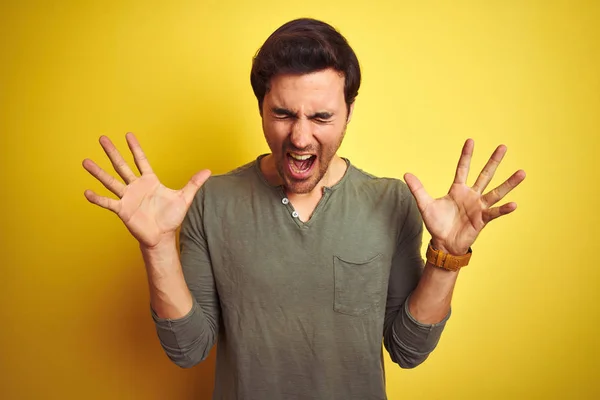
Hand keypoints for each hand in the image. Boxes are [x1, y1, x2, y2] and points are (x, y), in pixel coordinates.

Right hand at [82, 133, 210, 247]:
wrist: (162, 237)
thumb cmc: (171, 218)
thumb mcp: (184, 198)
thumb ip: (194, 184)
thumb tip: (208, 171)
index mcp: (150, 181)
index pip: (141, 160)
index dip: (135, 148)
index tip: (128, 134)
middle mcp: (136, 187)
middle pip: (122, 166)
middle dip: (112, 152)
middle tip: (102, 138)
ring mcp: (128, 198)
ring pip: (111, 181)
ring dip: (98, 172)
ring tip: (85, 162)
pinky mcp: (123, 210)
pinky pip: (108, 203)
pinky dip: (98, 198)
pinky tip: (86, 191)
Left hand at [404, 139, 525, 255]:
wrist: (443, 243)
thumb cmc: (436, 224)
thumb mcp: (425, 204)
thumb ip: (418, 189)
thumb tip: (406, 174)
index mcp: (458, 190)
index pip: (463, 168)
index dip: (466, 155)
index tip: (471, 140)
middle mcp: (471, 195)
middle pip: (484, 175)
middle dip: (493, 161)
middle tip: (503, 146)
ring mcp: (479, 207)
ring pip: (496, 191)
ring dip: (509, 183)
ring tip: (522, 172)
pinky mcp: (482, 219)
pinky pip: (495, 212)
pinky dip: (504, 209)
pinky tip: (514, 204)